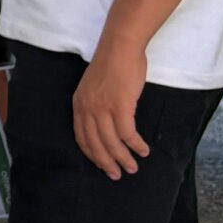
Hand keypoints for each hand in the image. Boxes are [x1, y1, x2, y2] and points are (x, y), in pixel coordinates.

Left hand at [71, 44, 150, 178]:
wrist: (120, 48)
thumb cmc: (112, 65)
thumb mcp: (94, 87)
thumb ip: (96, 106)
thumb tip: (107, 124)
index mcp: (79, 105)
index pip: (81, 137)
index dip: (92, 154)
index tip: (102, 165)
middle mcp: (87, 109)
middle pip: (95, 144)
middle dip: (107, 163)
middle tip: (117, 175)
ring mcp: (102, 108)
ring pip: (111, 143)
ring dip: (123, 158)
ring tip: (133, 167)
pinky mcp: (120, 107)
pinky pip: (127, 134)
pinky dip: (135, 145)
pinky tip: (143, 150)